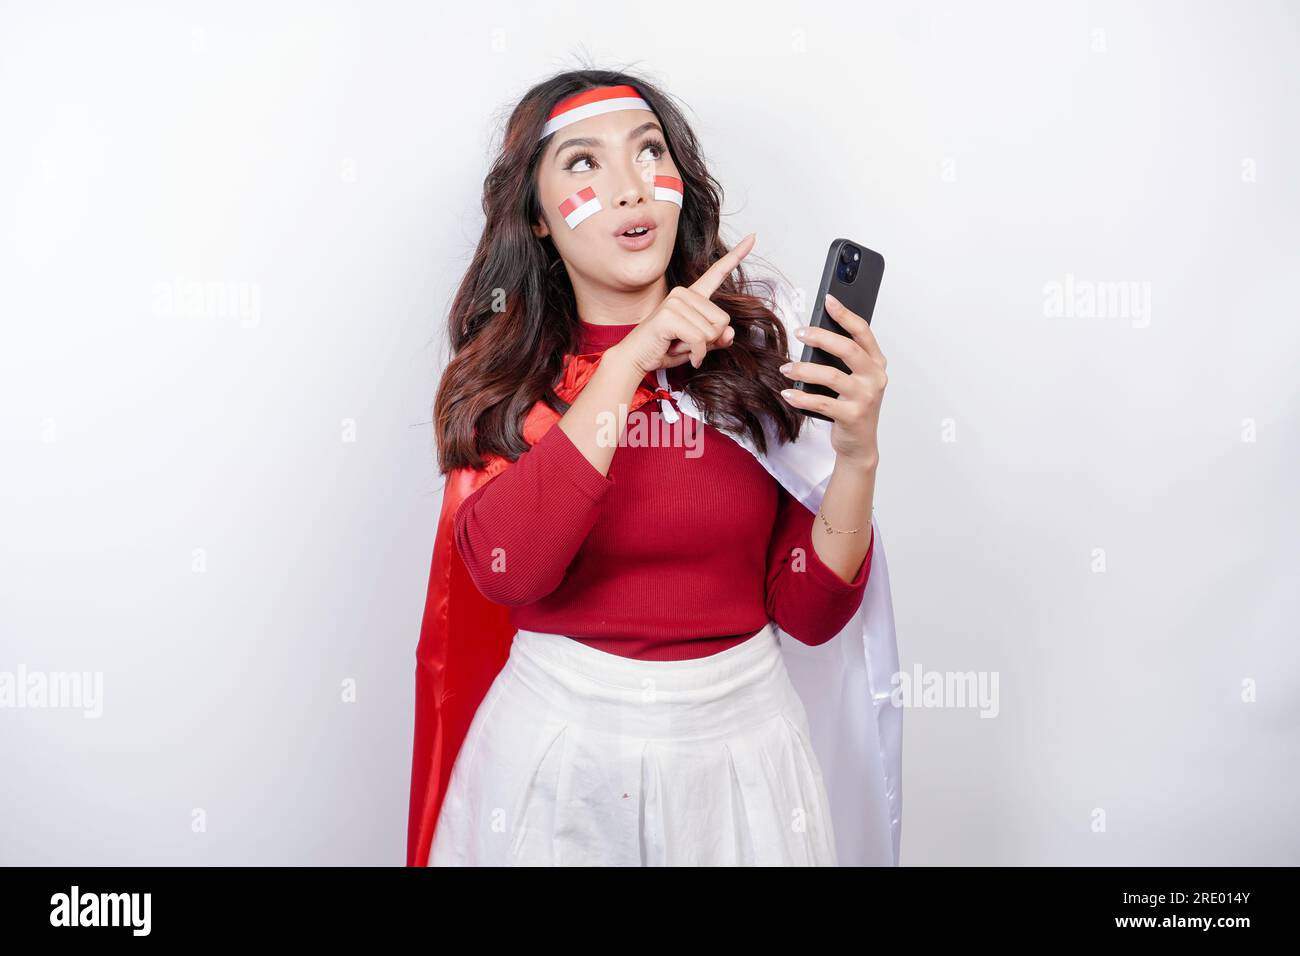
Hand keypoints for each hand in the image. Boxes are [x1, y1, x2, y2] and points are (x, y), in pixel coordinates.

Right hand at [608, 233, 755, 374]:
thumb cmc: (665, 348)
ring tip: (678, 345)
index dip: (736, 256)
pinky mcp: (669, 315)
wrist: (637, 358)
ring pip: (712, 332)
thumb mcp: (699, 345)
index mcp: (692, 296)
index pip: (717, 273)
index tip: (753, 237)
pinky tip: (684, 355)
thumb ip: (716, 338)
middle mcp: (684, 293)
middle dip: (710, 340)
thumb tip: (730, 333)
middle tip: (686, 343)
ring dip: (700, 348)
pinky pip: (700, 340)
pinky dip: (697, 354)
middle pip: (722, 320)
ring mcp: (675, 301)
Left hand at [778, 293, 887, 468]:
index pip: (862, 332)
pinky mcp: (852, 416)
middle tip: (799, 332)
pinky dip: (801, 397)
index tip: (828, 299)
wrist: (859, 443)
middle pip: (848, 349)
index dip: (845, 314)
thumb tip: (814, 334)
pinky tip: (788, 392)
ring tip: (786, 368)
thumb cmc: (852, 405)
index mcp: (876, 362)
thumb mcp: (853, 378)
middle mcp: (875, 377)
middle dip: (821, 337)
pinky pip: (822, 403)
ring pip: (832, 376)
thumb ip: (842, 358)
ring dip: (805, 369)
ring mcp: (866, 397)